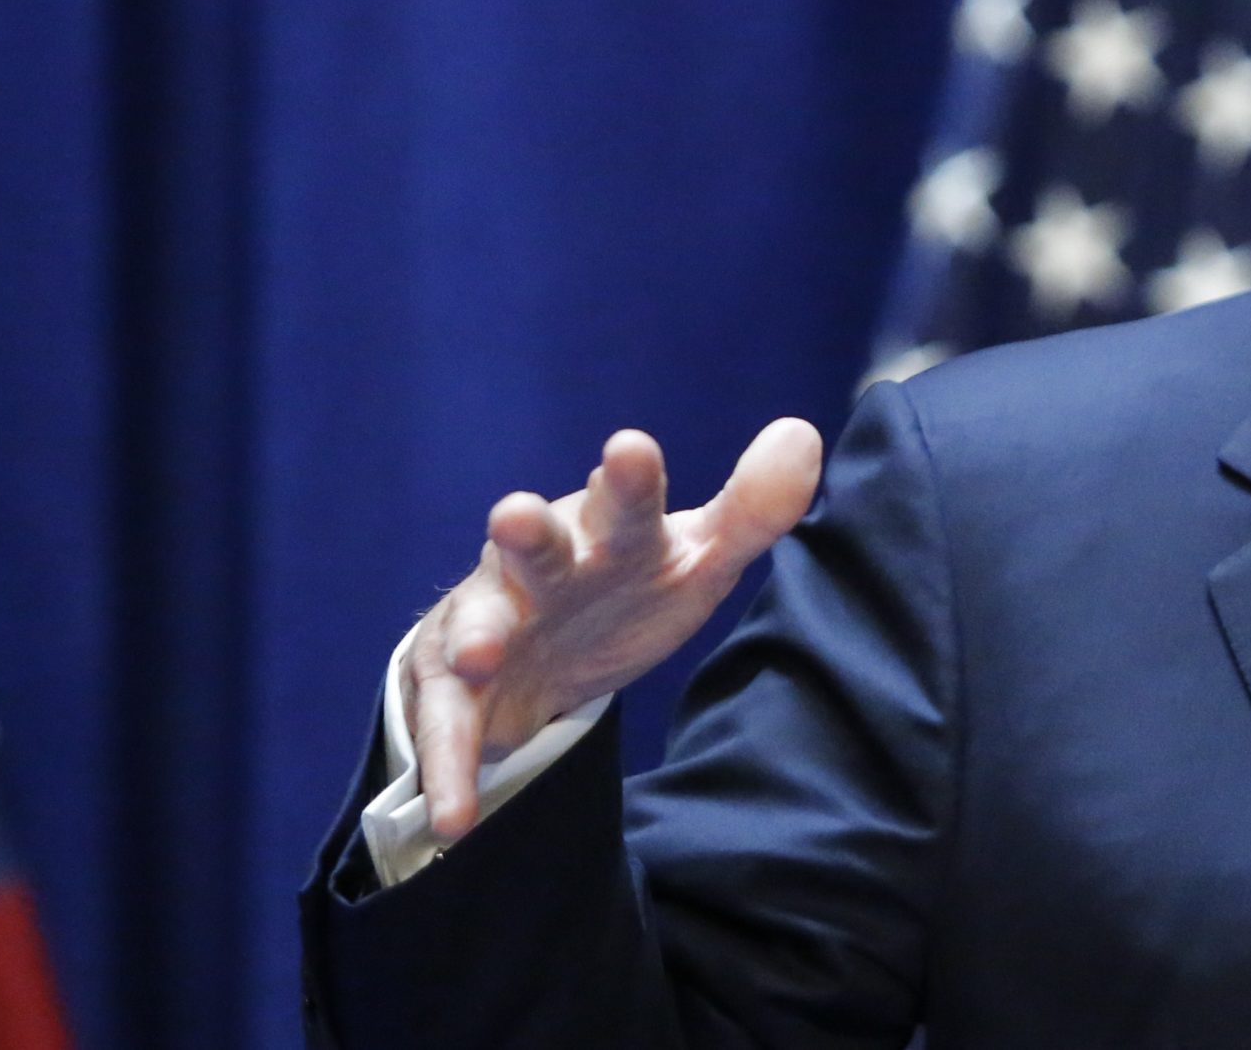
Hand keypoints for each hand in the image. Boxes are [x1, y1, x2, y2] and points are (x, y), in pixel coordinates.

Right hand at [403, 418, 822, 840]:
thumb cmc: (626, 588)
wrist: (536, 648)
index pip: (625, 499)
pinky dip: (450, 769)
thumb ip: (750, 510)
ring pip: (478, 621)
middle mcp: (542, 563)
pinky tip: (454, 815)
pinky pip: (448, 725)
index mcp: (608, 529)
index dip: (628, 478)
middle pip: (537, 544)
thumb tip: (803, 435)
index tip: (632, 451)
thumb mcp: (693, 559)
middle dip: (528, 532)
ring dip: (475, 635)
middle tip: (516, 515)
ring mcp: (491, 619)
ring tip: (479, 656)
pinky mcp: (451, 685)